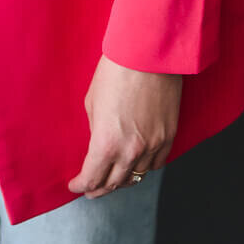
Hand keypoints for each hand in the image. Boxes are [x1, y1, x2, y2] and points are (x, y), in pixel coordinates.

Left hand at [67, 54, 180, 197]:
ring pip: (136, 177)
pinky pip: (156, 164)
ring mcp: (152, 146)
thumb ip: (96, 130)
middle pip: (113, 183)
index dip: (81, 185)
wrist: (147, 54)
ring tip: (113, 179)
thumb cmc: (115, 72)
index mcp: (106, 143)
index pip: (91, 177)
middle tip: (91, 189)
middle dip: (98, 188)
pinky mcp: (168, 136)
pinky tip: (137, 166)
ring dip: (122, 180)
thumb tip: (99, 142)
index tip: (76, 185)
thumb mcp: (93, 102)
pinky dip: (144, 168)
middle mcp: (130, 151)